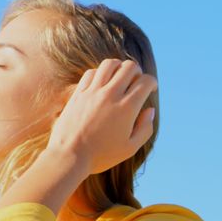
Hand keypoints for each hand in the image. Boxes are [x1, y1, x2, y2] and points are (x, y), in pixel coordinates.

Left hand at [46, 58, 156, 175]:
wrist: (69, 156)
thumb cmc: (101, 155)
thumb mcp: (130, 148)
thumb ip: (145, 129)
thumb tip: (150, 110)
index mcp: (127, 108)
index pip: (145, 81)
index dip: (152, 83)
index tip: (151, 89)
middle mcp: (110, 95)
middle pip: (130, 67)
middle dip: (138, 72)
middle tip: (136, 82)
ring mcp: (92, 92)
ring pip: (109, 64)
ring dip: (118, 67)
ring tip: (119, 78)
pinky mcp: (78, 94)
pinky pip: (91, 73)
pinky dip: (99, 73)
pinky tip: (101, 83)